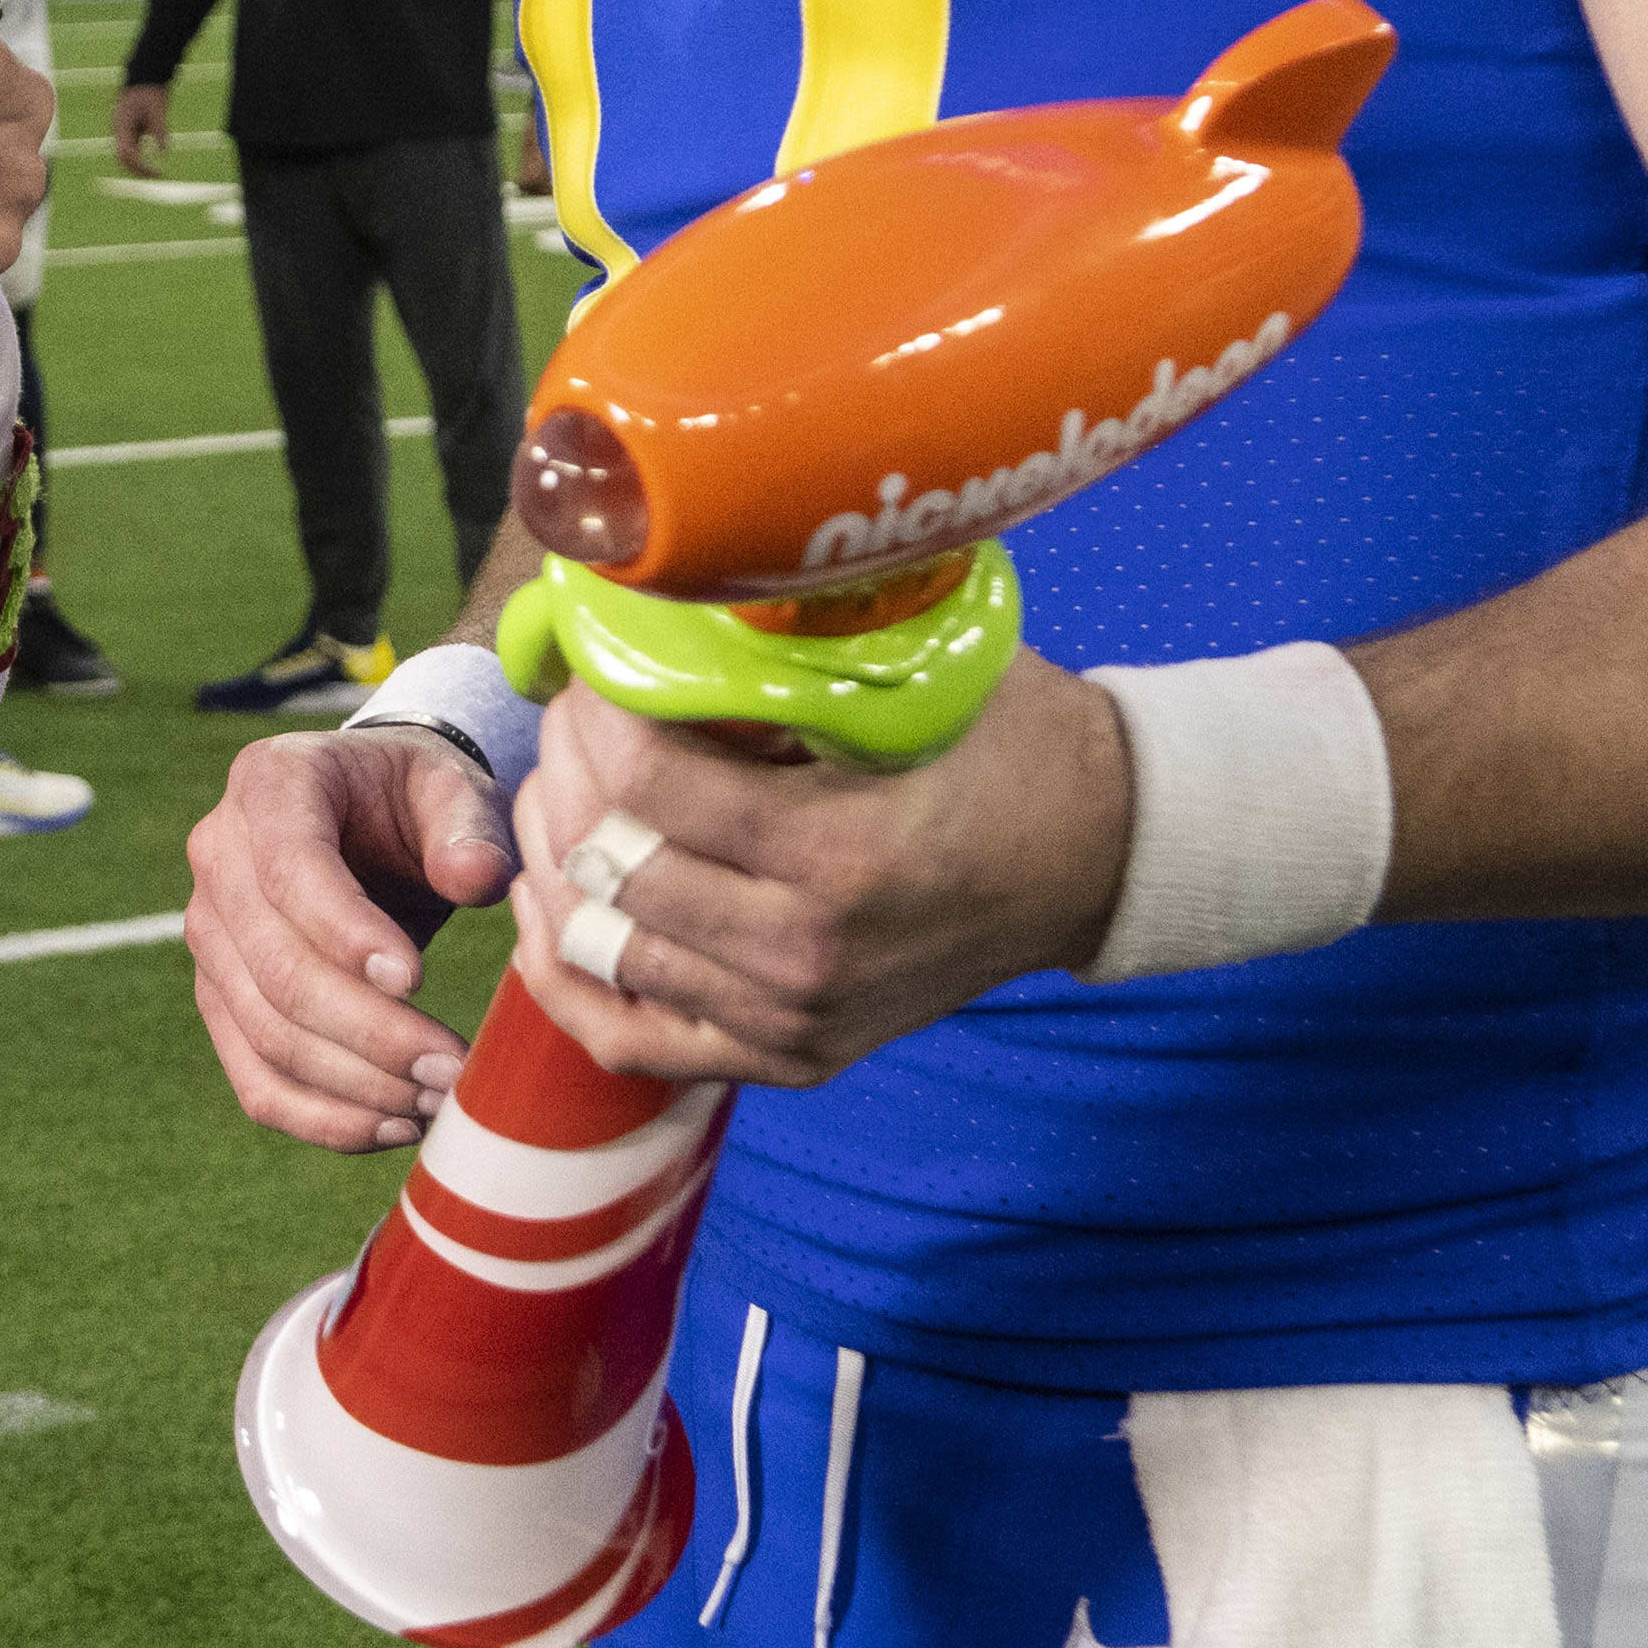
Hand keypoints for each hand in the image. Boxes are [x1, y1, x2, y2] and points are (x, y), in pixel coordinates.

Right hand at [109, 79, 171, 178]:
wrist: (144, 78)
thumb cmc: (150, 92)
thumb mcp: (158, 110)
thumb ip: (160, 130)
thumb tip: (164, 152)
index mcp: (122, 124)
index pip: (126, 152)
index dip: (139, 165)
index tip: (156, 171)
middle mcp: (119, 130)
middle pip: (123, 158)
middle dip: (138, 170)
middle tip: (157, 176)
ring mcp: (123, 131)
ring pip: (126, 156)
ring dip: (138, 167)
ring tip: (156, 174)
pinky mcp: (130, 131)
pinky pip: (132, 150)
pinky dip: (141, 159)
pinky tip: (153, 166)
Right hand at [185, 725, 516, 1149]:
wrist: (372, 820)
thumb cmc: (417, 800)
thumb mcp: (451, 787)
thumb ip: (469, 825)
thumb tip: (476, 879)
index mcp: (269, 784)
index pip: (288, 868)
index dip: (345, 933)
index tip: (417, 980)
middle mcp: (218, 857)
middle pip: (275, 969)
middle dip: (369, 1032)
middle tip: (453, 1066)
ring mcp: (210, 936)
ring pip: (266, 1035)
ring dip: (356, 1084)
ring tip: (441, 1098)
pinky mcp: (222, 999)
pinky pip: (256, 1079)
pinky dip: (322, 1119)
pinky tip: (396, 1126)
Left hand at [505, 658, 1134, 1086]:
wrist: (1096, 856)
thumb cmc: (1008, 742)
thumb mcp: (918, 669)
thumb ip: (798, 643)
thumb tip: (659, 590)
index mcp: (837, 855)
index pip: (644, 785)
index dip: (594, 713)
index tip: (596, 665)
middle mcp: (804, 954)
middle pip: (605, 867)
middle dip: (564, 772)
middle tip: (572, 716)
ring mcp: (792, 1019)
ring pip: (600, 950)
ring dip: (553, 860)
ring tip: (558, 790)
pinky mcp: (787, 1057)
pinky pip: (625, 1039)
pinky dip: (568, 975)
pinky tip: (552, 905)